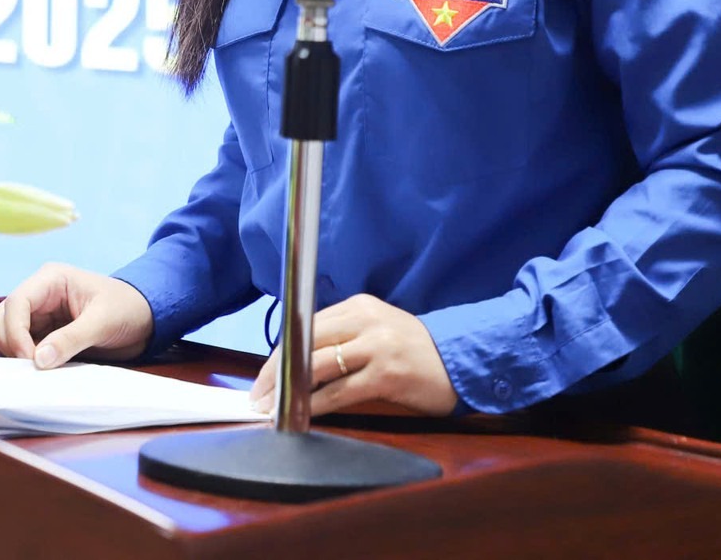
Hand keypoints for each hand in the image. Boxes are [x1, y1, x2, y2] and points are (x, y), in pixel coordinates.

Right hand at [0, 263, 154, 368]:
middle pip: (1, 317)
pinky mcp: (42, 334)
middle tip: (32, 368)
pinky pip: (19, 346)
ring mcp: (38, 314)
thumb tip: (38, 360)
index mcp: (51, 279)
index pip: (16, 303)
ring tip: (38, 370)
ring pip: (4, 332)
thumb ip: (71, 339)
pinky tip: (39, 370)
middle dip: (10, 343)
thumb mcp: (103, 322)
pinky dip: (22, 359)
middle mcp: (39, 294)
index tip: (31, 360)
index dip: (15, 333)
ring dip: (13, 352)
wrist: (145, 319)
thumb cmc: (128, 309)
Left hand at [249, 294, 458, 416]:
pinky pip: (340, 391)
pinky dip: (316, 404)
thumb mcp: (379, 330)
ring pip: (318, 365)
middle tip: (258, 395)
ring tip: (272, 408)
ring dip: (289, 389)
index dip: (281, 351)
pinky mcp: (387, 374)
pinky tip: (302, 415)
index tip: (263, 374)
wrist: (462, 362)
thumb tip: (299, 362)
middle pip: (305, 341)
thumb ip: (344, 337)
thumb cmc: (417, 351)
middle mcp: (366, 320)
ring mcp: (377, 345)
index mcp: (360, 306)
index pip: (307, 325)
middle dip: (275, 370)